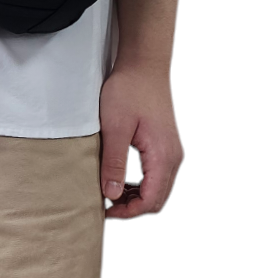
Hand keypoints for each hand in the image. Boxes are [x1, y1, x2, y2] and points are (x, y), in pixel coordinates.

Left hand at [99, 63, 183, 218]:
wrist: (144, 65)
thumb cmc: (129, 90)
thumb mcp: (115, 128)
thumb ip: (114, 163)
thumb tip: (111, 195)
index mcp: (163, 156)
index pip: (151, 200)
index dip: (128, 212)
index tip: (105, 209)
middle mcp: (173, 157)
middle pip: (157, 199)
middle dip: (132, 208)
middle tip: (105, 203)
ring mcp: (171, 151)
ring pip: (158, 189)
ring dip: (136, 197)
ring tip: (110, 191)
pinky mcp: (166, 145)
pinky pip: (157, 176)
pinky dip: (141, 185)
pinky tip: (122, 179)